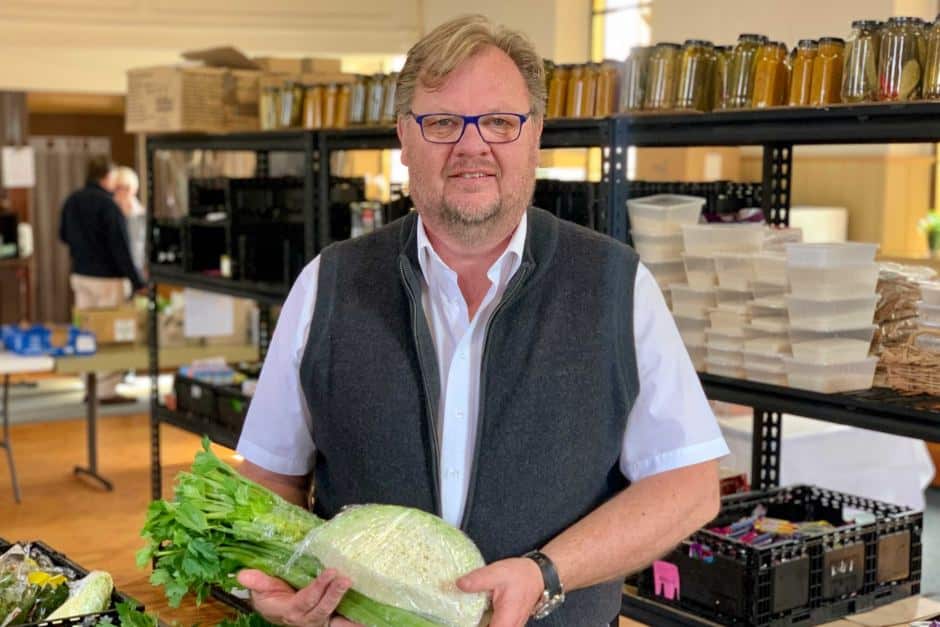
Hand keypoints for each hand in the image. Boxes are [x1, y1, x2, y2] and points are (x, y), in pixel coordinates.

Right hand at [236, 569, 359, 626]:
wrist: (277, 612)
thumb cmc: (271, 598)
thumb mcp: (261, 590)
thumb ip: (256, 582)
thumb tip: (243, 574)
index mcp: (290, 610)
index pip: (306, 599)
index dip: (319, 587)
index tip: (330, 572)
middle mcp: (307, 619)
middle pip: (323, 609)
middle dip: (334, 594)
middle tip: (346, 578)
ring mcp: (320, 621)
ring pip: (334, 618)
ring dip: (347, 609)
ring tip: (360, 600)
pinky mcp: (330, 620)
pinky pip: (342, 624)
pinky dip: (354, 624)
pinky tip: (370, 621)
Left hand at [457, 558, 544, 626]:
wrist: (537, 574)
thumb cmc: (519, 575)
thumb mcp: (497, 572)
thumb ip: (478, 580)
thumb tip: (459, 584)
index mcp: (505, 621)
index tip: (463, 622)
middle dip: (475, 625)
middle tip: (462, 618)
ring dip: (480, 624)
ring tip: (467, 616)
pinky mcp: (509, 624)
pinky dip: (486, 623)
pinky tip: (476, 615)